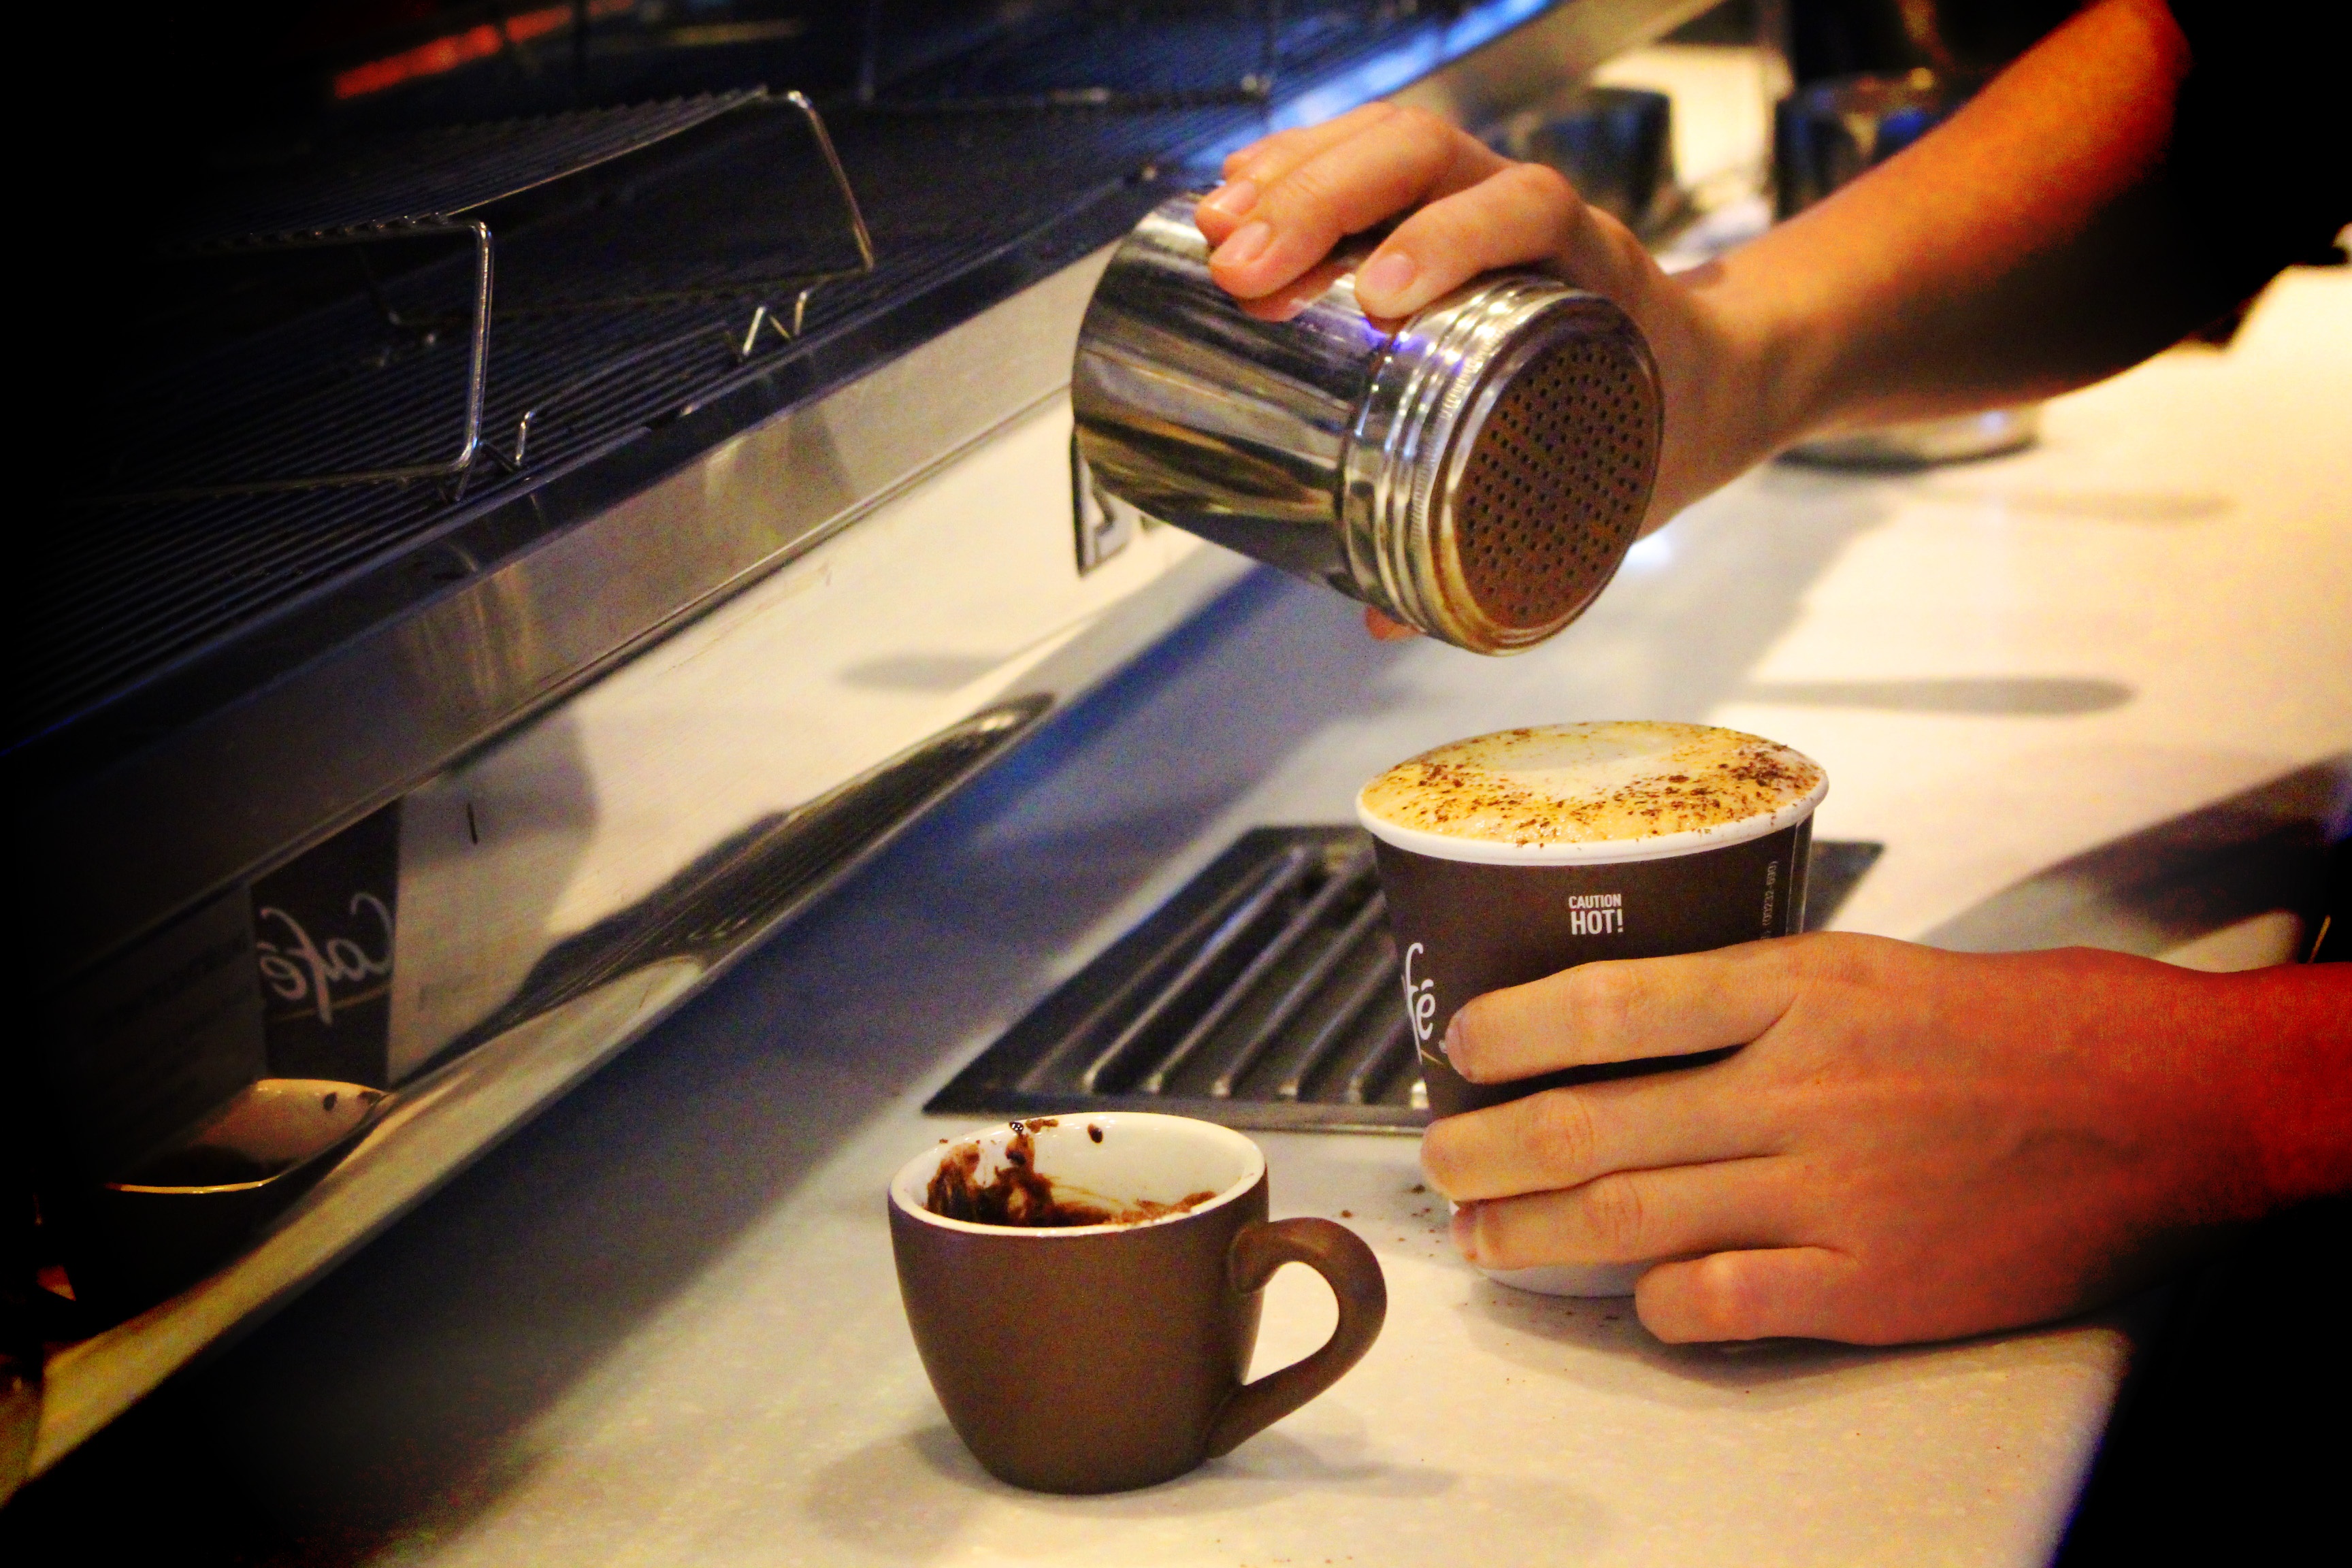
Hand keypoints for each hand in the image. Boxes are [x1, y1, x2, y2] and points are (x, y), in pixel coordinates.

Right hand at [1194, 104, 1779, 531]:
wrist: (1710, 372)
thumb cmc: (1656, 425)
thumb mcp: (1601, 490)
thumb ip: (1501, 552)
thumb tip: (1380, 618)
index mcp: (1595, 271)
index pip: (1528, 210)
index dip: (1453, 236)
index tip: (1376, 298)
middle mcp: (1535, 211)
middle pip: (1428, 155)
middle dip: (1325, 199)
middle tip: (1244, 271)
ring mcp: (1483, 194)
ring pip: (1390, 140)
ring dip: (1293, 175)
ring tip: (1216, 232)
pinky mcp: (1441, 202)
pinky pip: (1367, 155)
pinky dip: (1294, 166)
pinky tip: (1231, 200)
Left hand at [1419, 933, 2351, 1343]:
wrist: (2157, 1109)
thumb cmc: (2016, 1029)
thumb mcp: (1871, 967)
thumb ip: (1753, 998)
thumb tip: (1627, 1025)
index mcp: (1798, 989)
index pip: (1614, 1002)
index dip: (1513, 1027)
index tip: (1458, 1045)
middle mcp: (1798, 1086)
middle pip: (1594, 1120)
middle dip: (1490, 1146)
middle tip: (1438, 1157)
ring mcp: (1830, 1190)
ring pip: (1633, 1212)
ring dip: (1536, 1230)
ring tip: (1482, 1234)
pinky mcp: (1870, 1282)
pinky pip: (1723, 1300)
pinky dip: (1660, 1303)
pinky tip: (1636, 1296)